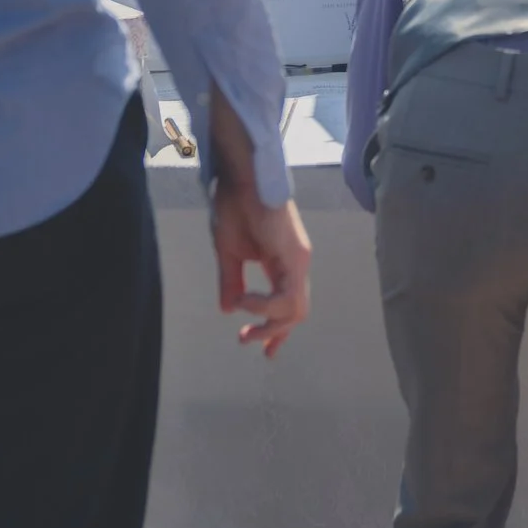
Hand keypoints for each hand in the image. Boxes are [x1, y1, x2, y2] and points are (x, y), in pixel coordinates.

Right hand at [204, 97, 312, 356]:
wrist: (241, 175)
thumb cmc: (235, 205)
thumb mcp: (228, 252)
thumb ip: (231, 281)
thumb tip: (229, 310)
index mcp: (281, 264)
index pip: (286, 305)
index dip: (276, 331)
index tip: (264, 352)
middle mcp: (296, 264)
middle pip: (295, 312)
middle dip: (272, 333)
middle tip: (244, 340)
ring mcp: (299, 260)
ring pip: (295, 309)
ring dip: (268, 324)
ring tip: (242, 319)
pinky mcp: (296, 255)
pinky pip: (288, 294)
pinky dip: (265, 305)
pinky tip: (245, 301)